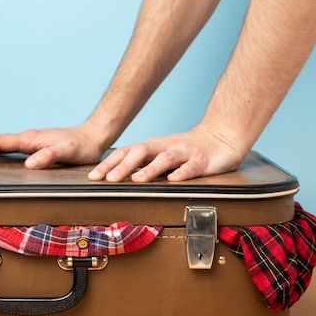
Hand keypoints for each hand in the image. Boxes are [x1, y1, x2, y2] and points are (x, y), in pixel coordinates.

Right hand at [0, 126, 106, 168]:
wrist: (94, 136)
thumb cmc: (81, 147)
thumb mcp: (66, 152)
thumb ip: (48, 156)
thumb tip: (28, 165)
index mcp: (30, 139)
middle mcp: (27, 137)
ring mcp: (30, 140)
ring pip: (0, 143)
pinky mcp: (34, 145)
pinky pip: (8, 147)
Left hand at [88, 122, 244, 181]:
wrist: (222, 136)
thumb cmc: (187, 149)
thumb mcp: (160, 154)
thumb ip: (140, 162)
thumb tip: (113, 175)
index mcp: (152, 146)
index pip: (126, 152)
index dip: (109, 163)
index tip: (93, 176)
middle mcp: (165, 146)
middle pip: (141, 152)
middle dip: (123, 166)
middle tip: (109, 179)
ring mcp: (184, 152)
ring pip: (165, 158)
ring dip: (150, 169)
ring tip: (137, 179)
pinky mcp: (202, 160)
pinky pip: (191, 166)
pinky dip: (183, 172)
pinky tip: (174, 179)